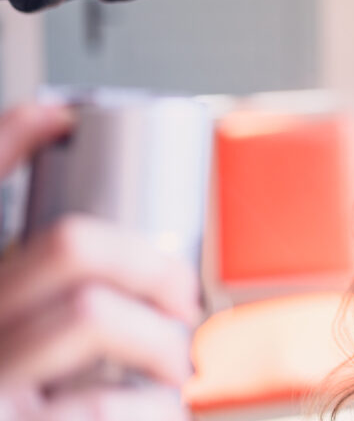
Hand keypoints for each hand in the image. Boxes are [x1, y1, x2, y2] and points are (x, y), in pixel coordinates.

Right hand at [0, 105, 197, 420]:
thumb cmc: (21, 393)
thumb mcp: (16, 332)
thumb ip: (41, 275)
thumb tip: (67, 151)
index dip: (9, 137)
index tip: (64, 116)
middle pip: (67, 246)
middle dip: (147, 261)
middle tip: (182, 295)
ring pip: (91, 314)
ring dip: (159, 335)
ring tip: (178, 361)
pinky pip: (104, 404)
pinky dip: (151, 405)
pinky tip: (158, 408)